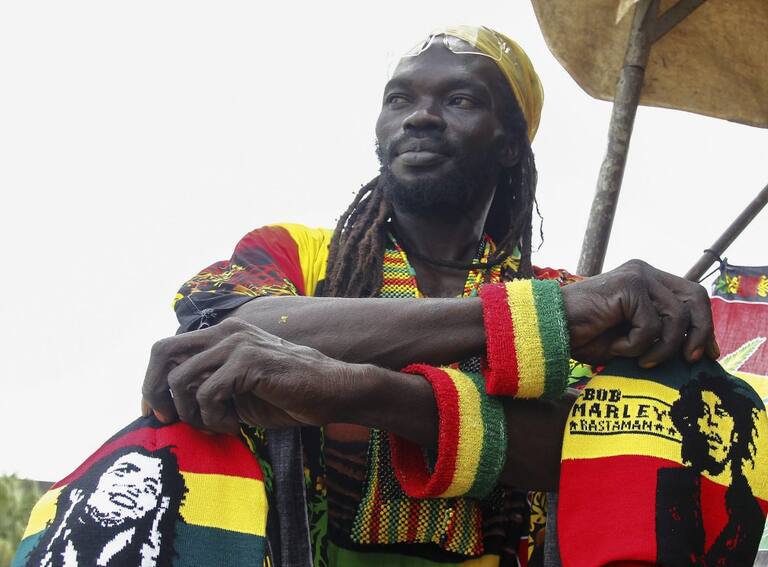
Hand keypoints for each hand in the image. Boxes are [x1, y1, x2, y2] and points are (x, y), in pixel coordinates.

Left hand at [142, 318, 356, 433]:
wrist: (331, 391)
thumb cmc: (287, 395)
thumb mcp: (238, 390)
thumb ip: (207, 386)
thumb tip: (167, 404)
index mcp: (223, 334)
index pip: (169, 348)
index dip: (152, 381)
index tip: (157, 413)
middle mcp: (226, 331)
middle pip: (162, 351)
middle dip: (154, 390)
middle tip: (166, 419)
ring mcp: (238, 343)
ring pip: (181, 379)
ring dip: (191, 413)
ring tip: (217, 425)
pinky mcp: (249, 361)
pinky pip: (207, 393)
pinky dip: (214, 418)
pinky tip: (233, 424)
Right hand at [563, 260, 718, 366]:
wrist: (547, 330)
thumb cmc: (583, 336)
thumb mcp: (631, 338)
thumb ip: (661, 334)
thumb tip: (698, 349)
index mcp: (646, 281)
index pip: (691, 296)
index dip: (704, 325)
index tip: (707, 354)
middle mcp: (645, 272)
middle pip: (695, 297)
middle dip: (699, 332)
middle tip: (689, 360)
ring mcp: (638, 275)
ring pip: (675, 317)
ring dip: (658, 348)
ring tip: (634, 357)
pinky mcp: (629, 285)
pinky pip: (651, 325)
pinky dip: (635, 345)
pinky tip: (614, 346)